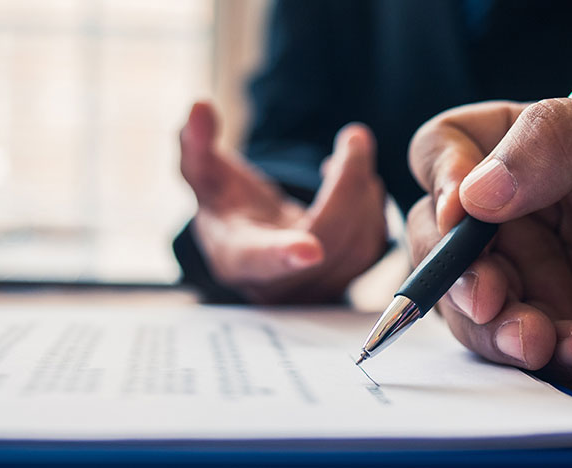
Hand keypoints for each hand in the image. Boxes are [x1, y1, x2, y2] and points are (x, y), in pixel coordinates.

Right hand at [179, 102, 386, 302]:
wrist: (249, 243)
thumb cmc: (224, 207)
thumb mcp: (203, 176)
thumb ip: (196, 144)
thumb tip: (198, 107)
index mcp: (238, 257)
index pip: (260, 259)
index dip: (284, 254)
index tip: (309, 250)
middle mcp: (278, 283)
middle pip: (327, 240)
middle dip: (347, 183)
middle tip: (354, 137)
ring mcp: (314, 288)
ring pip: (359, 244)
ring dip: (363, 188)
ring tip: (351, 150)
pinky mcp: (345, 281)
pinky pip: (375, 244)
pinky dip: (373, 203)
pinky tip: (357, 179)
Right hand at [407, 98, 571, 387]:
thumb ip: (557, 142)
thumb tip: (474, 193)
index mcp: (527, 150)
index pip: (444, 147)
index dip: (439, 174)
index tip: (462, 209)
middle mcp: (512, 212)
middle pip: (433, 233)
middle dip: (449, 268)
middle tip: (491, 292)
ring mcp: (524, 272)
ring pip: (457, 298)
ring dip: (488, 322)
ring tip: (539, 335)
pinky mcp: (542, 325)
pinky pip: (504, 346)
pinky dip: (533, 352)